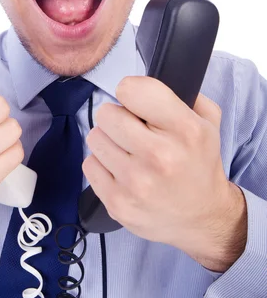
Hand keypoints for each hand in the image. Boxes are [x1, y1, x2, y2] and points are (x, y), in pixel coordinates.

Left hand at [82, 76, 230, 255]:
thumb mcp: (207, 122)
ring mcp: (136, 182)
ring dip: (108, 140)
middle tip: (131, 129)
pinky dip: (102, 164)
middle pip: (107, 113)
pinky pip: (89, 165)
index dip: (131, 91)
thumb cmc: (199, 164)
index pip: (132, 89)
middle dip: (117, 116)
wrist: (203, 217)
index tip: (136, 101)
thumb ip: (183, 93)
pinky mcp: (118, 203)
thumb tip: (146, 79)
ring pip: (95, 137)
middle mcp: (160, 156)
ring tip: (127, 150)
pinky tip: (121, 170)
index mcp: (184, 130)